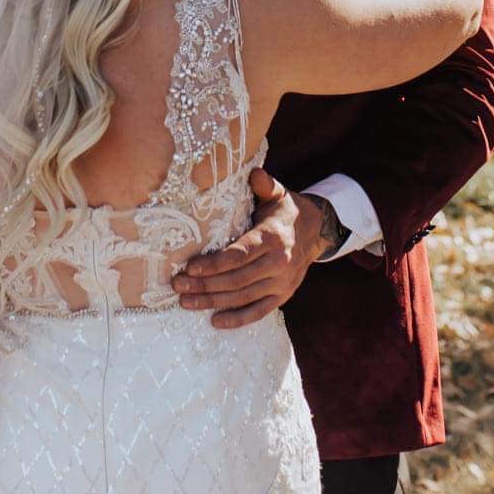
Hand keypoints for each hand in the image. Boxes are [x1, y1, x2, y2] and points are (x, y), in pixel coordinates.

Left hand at [172, 171, 325, 329]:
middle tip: (178, 286)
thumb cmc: (285, 211)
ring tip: (186, 302)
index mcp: (273, 238)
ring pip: (243, 297)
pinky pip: (259, 311)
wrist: (316, 232)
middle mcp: (279, 263)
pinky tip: (215, 321)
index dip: (214, 264)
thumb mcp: (278, 193)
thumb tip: (254, 173)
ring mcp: (282, 283)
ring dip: (213, 302)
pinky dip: (238, 319)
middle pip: (237, 279)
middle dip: (205, 284)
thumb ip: (264, 185)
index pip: (240, 255)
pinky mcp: (283, 296)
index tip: (190, 267)